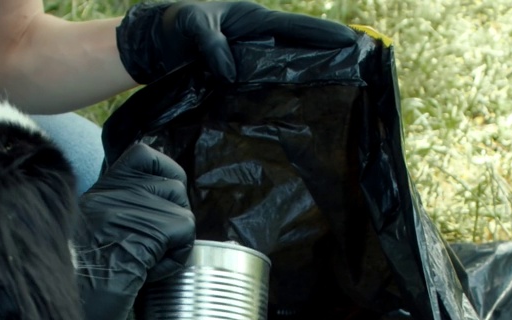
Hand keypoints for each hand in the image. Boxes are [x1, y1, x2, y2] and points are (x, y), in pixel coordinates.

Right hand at [73, 143, 195, 319]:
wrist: (52, 309)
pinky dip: (175, 257)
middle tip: (152, 249)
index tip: (161, 210)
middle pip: (173, 183)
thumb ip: (115, 219)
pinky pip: (184, 231)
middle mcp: (113, 194)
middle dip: (174, 218)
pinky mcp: (144, 232)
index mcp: (100, 193)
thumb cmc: (73, 288)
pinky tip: (149, 275)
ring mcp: (127, 210)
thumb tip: (151, 218)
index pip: (145, 155)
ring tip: (149, 264)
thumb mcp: (91, 239)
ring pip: (182, 208)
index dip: (165, 178)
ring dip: (175, 241)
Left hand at [115, 1, 356, 83]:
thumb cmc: (172, 27)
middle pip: (300, 45)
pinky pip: (269, 81)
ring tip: (339, 91)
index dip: (325, 35)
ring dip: (310, 75)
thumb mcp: (191, 28)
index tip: (352, 42)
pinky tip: (298, 108)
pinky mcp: (240, 73)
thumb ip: (211, 45)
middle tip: (359, 69)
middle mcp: (257, 37)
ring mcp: (251, 56)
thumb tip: (231, 72)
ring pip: (287, 65)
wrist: (153, 44)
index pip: (297, 28)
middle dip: (328, 54)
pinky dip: (285, 89)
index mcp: (253, 19)